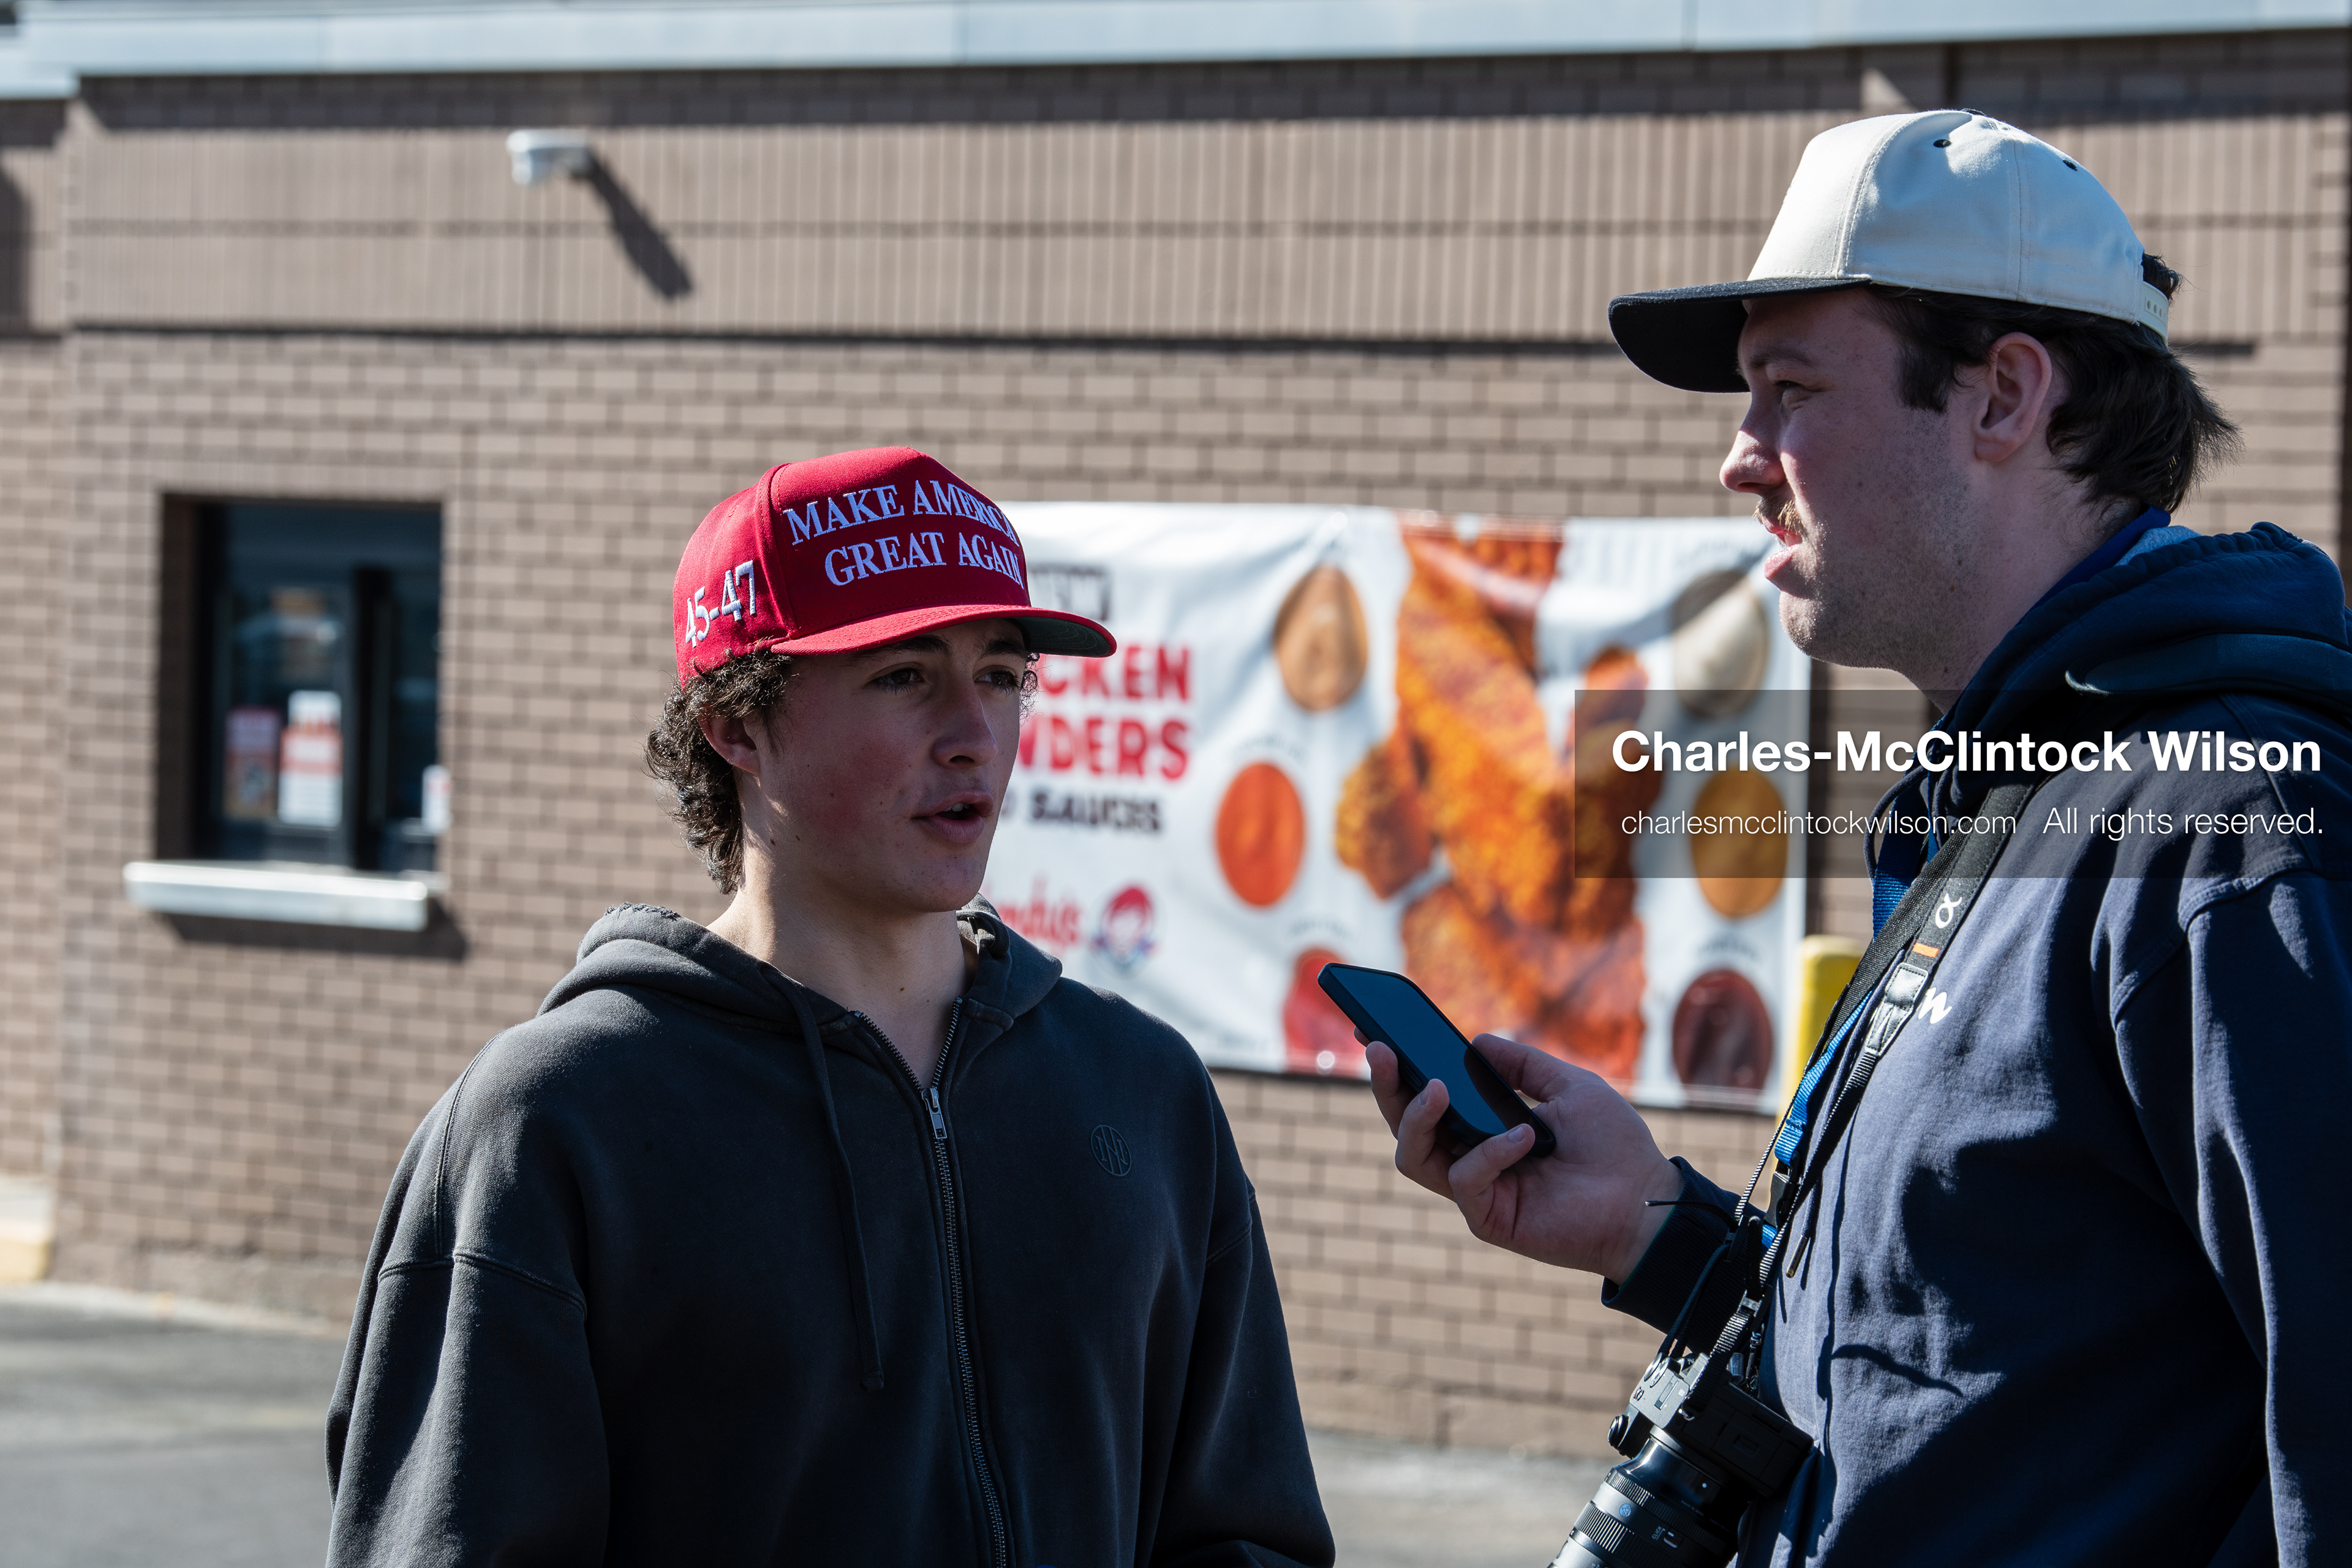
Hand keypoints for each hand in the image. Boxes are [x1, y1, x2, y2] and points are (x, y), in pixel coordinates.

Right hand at [1366, 1032, 1684, 1281]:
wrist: (1648, 1200)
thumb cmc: (1614, 1147)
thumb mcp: (1569, 1087)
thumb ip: (1523, 1065)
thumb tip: (1476, 1041)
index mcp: (1483, 1128)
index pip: (1426, 1099)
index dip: (1397, 1071)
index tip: (1375, 1033)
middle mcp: (1471, 1158)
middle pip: (1405, 1127)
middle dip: (1386, 1087)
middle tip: (1381, 1050)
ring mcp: (1477, 1191)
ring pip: (1413, 1157)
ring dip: (1417, 1118)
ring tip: (1436, 1087)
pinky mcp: (1490, 1218)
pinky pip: (1466, 1180)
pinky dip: (1489, 1152)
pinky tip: (1524, 1136)